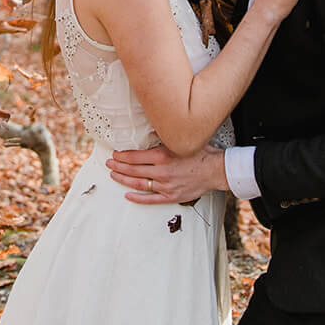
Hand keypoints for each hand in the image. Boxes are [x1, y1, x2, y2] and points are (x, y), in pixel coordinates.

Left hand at [106, 145, 226, 203]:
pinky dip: (137, 198)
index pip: (134, 157)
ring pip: (138, 184)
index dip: (122, 156)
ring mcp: (165, 186)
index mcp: (163, 155)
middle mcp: (162, 171)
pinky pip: (150, 199)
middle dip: (118, 167)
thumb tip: (151, 125)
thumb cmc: (201, 153)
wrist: (216, 170)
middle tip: (108, 164)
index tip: (115, 155)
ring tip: (114, 175)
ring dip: (123, 180)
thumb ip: (165, 134)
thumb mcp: (181, 139)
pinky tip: (127, 195)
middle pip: (133, 170)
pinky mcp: (171, 196)